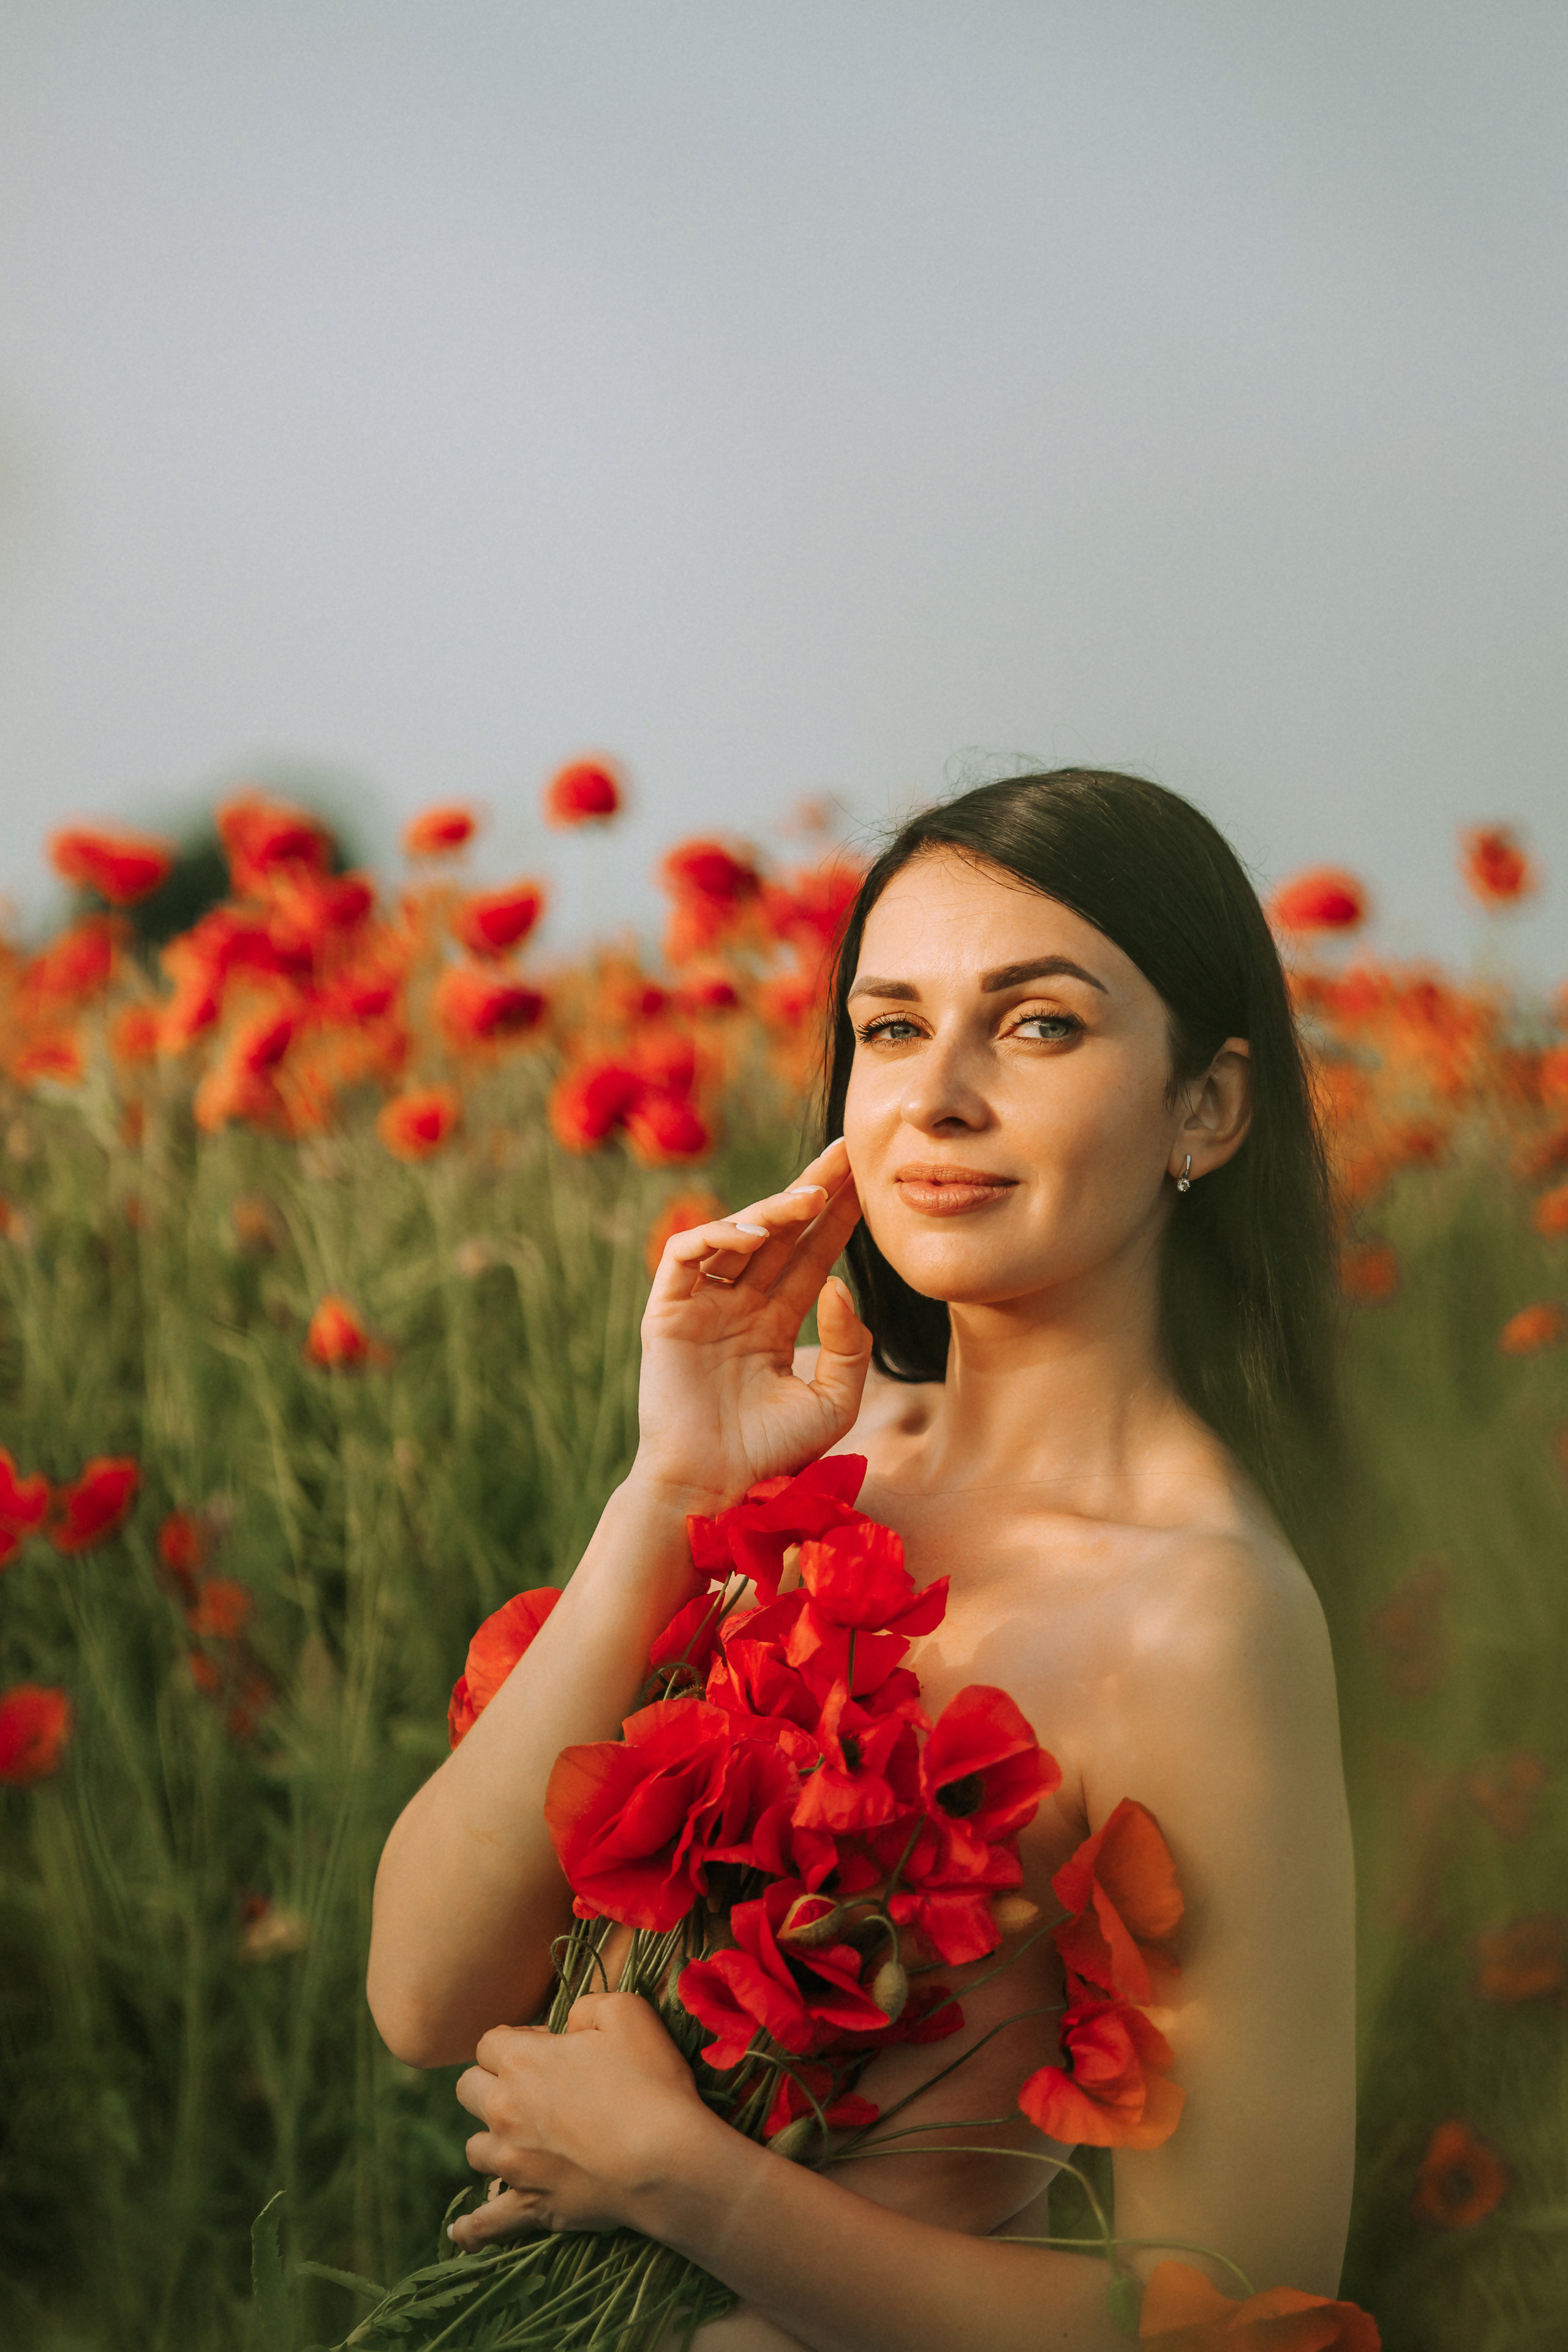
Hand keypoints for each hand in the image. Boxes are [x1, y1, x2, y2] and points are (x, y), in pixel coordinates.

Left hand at [450, 1992, 717, 2248]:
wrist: (666, 2159)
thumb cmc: (649, 2081)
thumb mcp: (626, 2012)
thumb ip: (585, 2007)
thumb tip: (568, 2023)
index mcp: (520, 2061)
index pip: (488, 2042)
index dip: (518, 2040)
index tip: (550, 2049)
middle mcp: (503, 2111)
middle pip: (468, 2090)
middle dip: (491, 2083)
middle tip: (533, 2090)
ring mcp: (513, 2163)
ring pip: (475, 2150)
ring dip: (492, 2140)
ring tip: (520, 2142)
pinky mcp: (531, 2206)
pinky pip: (485, 2223)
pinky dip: (472, 2228)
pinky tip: (461, 2232)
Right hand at [633, 1137, 872, 1508]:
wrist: (714, 1489)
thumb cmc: (772, 1455)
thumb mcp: (834, 1401)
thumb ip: (849, 1346)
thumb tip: (841, 1285)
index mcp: (775, 1322)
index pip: (812, 1255)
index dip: (837, 1217)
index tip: (868, 1179)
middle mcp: (739, 1305)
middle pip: (780, 1233)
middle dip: (813, 1190)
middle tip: (846, 1154)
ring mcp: (702, 1305)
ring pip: (736, 1236)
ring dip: (772, 1210)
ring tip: (809, 1198)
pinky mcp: (668, 1311)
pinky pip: (686, 1256)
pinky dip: (716, 1236)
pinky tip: (752, 1236)